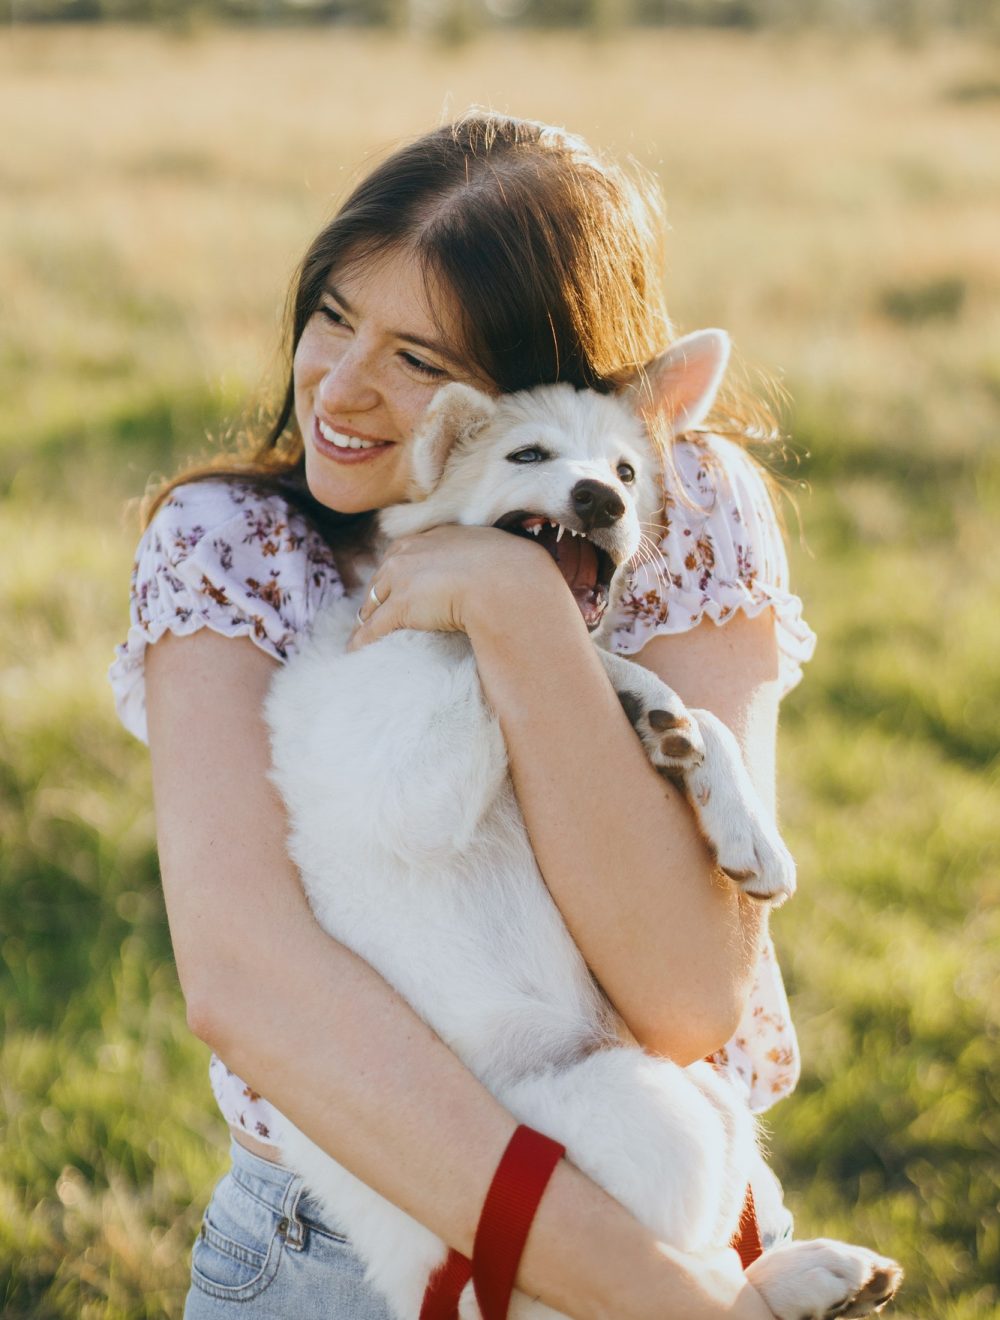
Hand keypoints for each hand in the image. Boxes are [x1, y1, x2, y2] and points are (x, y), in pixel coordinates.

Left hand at [348, 523, 562, 650]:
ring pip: (374, 602)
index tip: (396, 589)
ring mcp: (403, 578)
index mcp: (436, 536)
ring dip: (367, 619)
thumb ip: (491, 561)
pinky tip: (355, 652)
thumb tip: (511, 574)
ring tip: (363, 636)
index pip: (405, 555)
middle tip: (374, 616)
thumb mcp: (501, 556)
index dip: (398, 575)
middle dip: (377, 596)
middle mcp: (413, 551)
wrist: (509, 584)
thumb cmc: (515, 572)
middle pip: (382, 577)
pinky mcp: (401, 606)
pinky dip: (361, 642)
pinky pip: (373, 628)